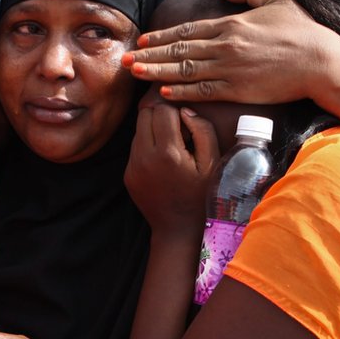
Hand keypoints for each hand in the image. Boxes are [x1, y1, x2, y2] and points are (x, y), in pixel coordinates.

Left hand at [124, 103, 218, 230]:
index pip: (162, 109)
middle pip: (144, 114)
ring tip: (171, 149)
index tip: (187, 128)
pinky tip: (163, 163)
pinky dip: (148, 148)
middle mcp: (144, 157)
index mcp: (168, 152)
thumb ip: (202, 130)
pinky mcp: (128, 174)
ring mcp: (133, 166)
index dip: (177, 113)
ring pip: (138, 130)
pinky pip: (135, 149)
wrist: (178, 228)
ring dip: (153, 131)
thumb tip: (184, 110)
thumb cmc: (202, 195)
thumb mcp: (212, 162)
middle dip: (161, 117)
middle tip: (177, 132)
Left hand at [125, 0, 339, 104]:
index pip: (186, 31)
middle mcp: (225, 45)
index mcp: (231, 24)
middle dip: (148, 56)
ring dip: (156, 73)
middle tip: (124, 60)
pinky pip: (203, 91)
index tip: (142, 41)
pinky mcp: (237, 89)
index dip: (161, 37)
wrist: (320, 62)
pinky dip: (181, 91)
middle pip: (178, 51)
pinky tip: (163, 92)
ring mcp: (229, 69)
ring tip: (134, 74)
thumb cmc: (301, 31)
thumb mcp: (276, 0)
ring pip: (184, 71)